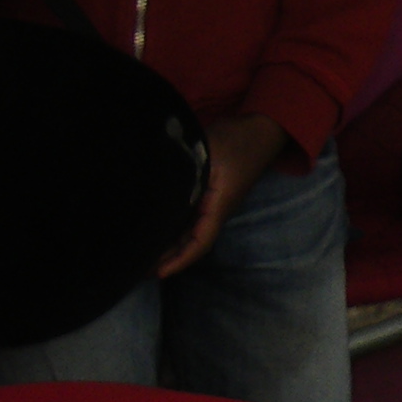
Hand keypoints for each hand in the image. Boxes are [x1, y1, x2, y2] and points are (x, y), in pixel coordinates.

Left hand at [159, 112, 288, 277]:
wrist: (262, 129)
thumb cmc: (239, 140)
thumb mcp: (210, 152)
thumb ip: (186, 170)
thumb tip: (158, 187)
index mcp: (219, 205)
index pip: (199, 242)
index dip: (179, 259)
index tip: (158, 272)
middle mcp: (216, 210)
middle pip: (192, 242)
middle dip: (169, 258)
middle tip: (139, 267)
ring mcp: (214, 203)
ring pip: (190, 231)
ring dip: (170, 245)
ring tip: (145, 253)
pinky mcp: (210, 193)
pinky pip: (191, 218)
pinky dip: (174, 228)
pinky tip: (159, 227)